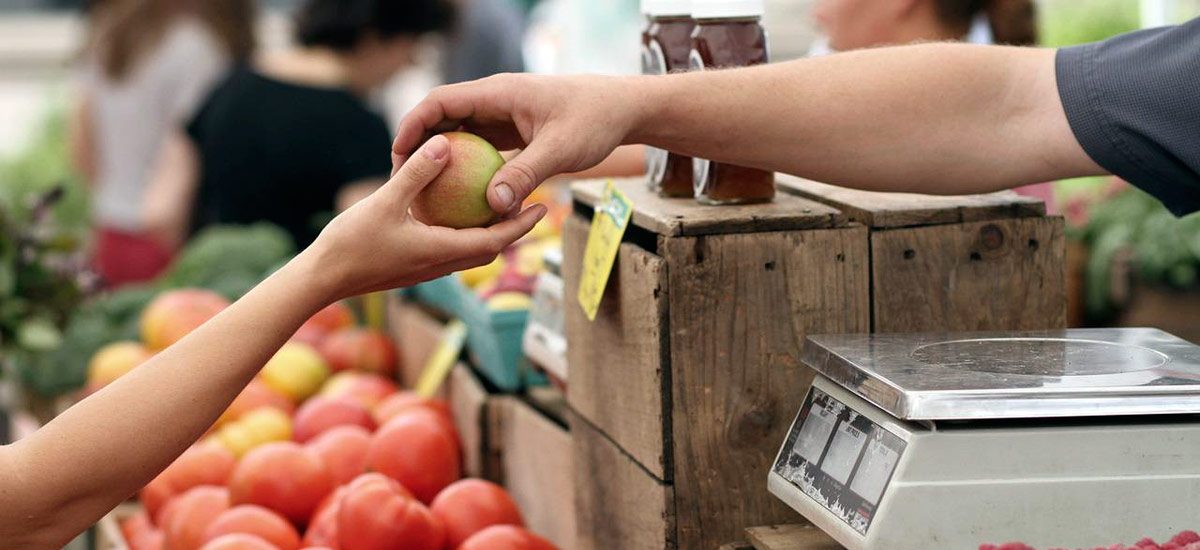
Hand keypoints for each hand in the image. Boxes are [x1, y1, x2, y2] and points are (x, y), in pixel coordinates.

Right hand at [302, 134, 546, 300]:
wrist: (321, 280)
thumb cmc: (351, 244)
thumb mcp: (385, 202)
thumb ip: (416, 174)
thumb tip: (444, 144)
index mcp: (441, 252)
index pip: (494, 241)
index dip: (521, 225)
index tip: (542, 207)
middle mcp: (439, 264)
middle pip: (488, 248)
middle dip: (512, 229)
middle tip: (530, 203)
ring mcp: (425, 268)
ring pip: (468, 250)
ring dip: (488, 231)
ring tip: (498, 204)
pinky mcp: (412, 266)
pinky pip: (447, 248)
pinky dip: (461, 232)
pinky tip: (453, 210)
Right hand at [392, 73, 645, 213]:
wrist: (623, 109)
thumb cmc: (595, 121)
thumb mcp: (560, 150)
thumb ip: (525, 174)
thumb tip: (493, 205)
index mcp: (498, 93)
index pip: (441, 102)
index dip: (413, 125)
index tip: (398, 155)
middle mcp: (495, 101)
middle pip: (443, 118)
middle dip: (419, 146)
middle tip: (402, 180)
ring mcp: (503, 116)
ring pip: (460, 135)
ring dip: (442, 160)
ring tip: (424, 192)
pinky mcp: (513, 132)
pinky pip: (480, 149)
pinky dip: (467, 169)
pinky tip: (460, 199)